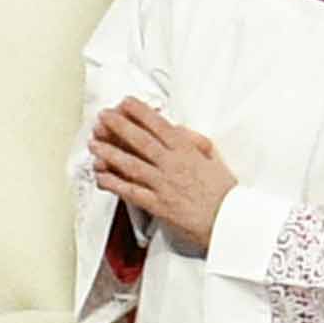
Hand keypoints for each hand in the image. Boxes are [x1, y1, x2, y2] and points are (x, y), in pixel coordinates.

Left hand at [81, 98, 233, 247]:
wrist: (229, 220)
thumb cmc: (223, 193)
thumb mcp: (213, 159)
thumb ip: (194, 142)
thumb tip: (178, 130)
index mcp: (188, 152)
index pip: (160, 126)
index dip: (141, 113)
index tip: (126, 102)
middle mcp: (173, 165)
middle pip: (142, 141)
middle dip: (120, 126)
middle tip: (103, 116)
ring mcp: (163, 185)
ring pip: (132, 164)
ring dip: (110, 153)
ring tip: (94, 143)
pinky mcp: (157, 204)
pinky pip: (131, 192)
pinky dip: (114, 184)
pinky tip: (101, 176)